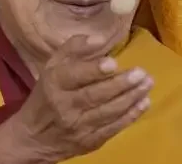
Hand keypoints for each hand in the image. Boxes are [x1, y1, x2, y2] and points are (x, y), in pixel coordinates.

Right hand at [12, 35, 152, 162]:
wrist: (34, 137)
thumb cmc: (47, 94)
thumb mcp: (52, 66)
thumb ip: (74, 49)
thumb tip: (99, 39)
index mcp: (54, 83)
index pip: (74, 76)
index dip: (94, 70)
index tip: (113, 63)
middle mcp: (64, 106)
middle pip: (94, 95)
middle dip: (121, 84)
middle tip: (142, 73)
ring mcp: (78, 126)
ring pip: (107, 112)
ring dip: (131, 98)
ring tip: (147, 84)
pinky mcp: (89, 142)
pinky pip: (112, 128)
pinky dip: (130, 116)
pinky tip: (143, 103)